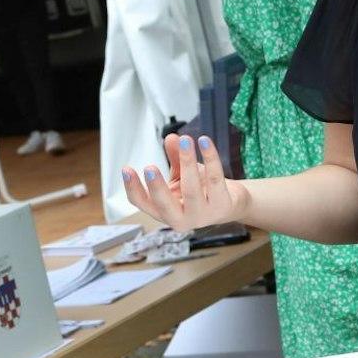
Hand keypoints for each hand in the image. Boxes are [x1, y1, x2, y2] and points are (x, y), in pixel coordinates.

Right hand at [120, 134, 248, 231]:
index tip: (126, 169)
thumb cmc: (201, 191)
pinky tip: (204, 142)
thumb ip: (175, 158)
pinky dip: (210, 158)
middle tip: (149, 167)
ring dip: (187, 162)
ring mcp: (203, 216)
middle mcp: (181, 219)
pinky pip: (215, 179)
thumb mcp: (182, 175)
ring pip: (192, 189)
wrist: (231, 204)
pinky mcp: (222, 206)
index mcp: (165, 212)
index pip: (144, 203)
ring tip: (184, 140)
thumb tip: (171, 138)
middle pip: (165, 204)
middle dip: (156, 186)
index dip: (133, 188)